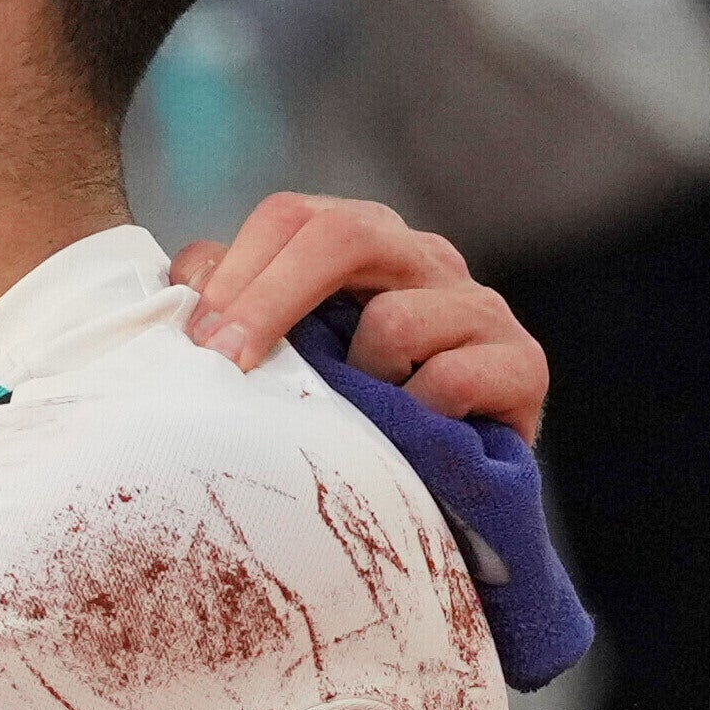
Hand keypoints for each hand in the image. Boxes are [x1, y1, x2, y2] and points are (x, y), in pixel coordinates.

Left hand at [170, 192, 546, 432]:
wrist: (453, 492)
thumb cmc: (361, 415)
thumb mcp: (295, 353)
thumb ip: (241, 304)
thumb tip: (186, 272)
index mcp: (366, 243)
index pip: (292, 216)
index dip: (236, 271)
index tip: (198, 341)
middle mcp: (425, 259)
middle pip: (345, 235)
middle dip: (271, 300)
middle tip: (228, 363)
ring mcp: (479, 307)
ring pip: (393, 320)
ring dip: (357, 382)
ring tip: (359, 421)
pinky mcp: (523, 363)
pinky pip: (449, 380)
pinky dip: (415, 418)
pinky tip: (414, 438)